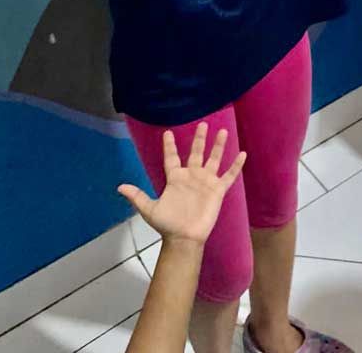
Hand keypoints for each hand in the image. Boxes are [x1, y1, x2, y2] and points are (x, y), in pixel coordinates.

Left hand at [117, 123, 244, 245]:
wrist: (184, 238)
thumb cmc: (167, 224)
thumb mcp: (150, 209)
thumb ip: (137, 196)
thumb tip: (119, 187)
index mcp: (175, 178)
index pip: (172, 158)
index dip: (170, 146)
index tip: (168, 132)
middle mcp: (192, 176)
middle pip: (196, 152)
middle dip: (199, 138)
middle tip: (203, 123)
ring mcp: (206, 182)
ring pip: (214, 159)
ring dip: (218, 145)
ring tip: (222, 131)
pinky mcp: (218, 190)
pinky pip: (229, 175)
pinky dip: (236, 165)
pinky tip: (242, 154)